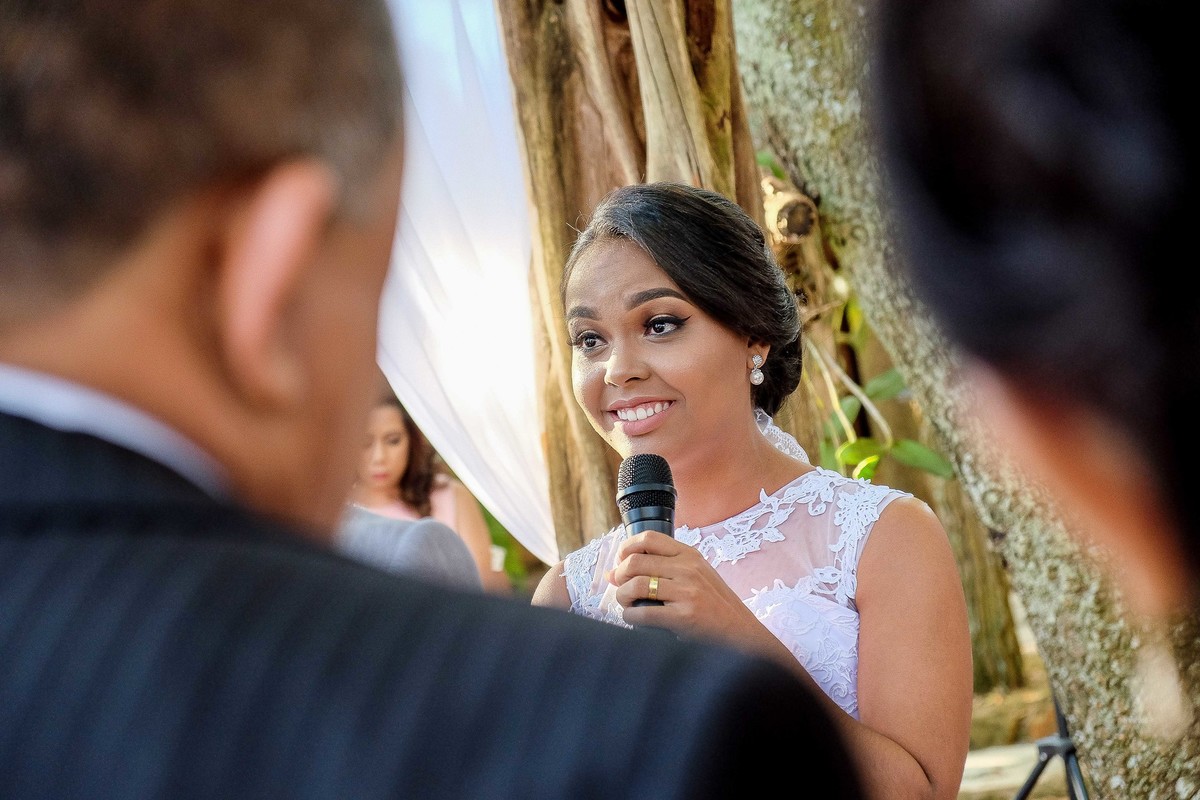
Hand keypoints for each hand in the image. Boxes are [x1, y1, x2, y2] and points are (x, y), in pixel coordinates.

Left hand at [605, 530, 759, 642]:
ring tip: (626, 604)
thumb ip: (661, 570)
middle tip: (620, 587)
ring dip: (622, 597)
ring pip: (635, 586)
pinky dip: (630, 617)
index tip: (621, 562)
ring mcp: (687, 592)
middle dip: (619, 575)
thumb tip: (613, 572)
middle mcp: (688, 569)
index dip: (626, 548)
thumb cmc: (715, 606)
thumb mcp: (696, 577)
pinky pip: (642, 614)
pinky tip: (635, 620)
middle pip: (635, 562)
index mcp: (690, 555)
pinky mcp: (684, 617)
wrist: (742, 634)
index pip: (648, 538)